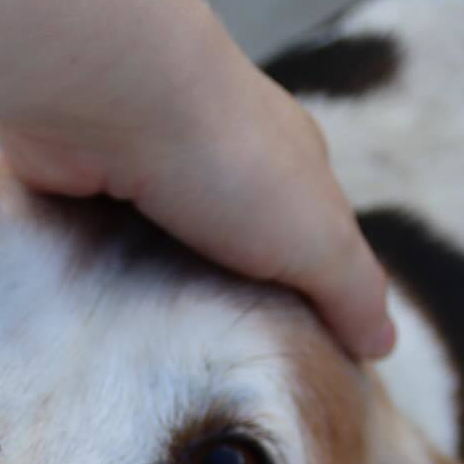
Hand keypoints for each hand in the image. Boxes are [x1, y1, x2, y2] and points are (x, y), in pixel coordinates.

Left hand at [0, 7, 392, 359]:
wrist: (110, 91)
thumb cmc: (230, 160)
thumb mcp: (319, 238)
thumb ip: (353, 290)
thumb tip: (384, 345)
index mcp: (287, 161)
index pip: (311, 240)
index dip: (309, 297)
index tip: (296, 358)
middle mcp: (217, 159)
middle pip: (230, 249)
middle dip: (226, 301)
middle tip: (217, 371)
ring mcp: (144, 170)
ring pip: (158, 252)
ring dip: (156, 296)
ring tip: (147, 367)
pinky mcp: (80, 183)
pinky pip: (92, 247)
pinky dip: (96, 279)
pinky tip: (90, 322)